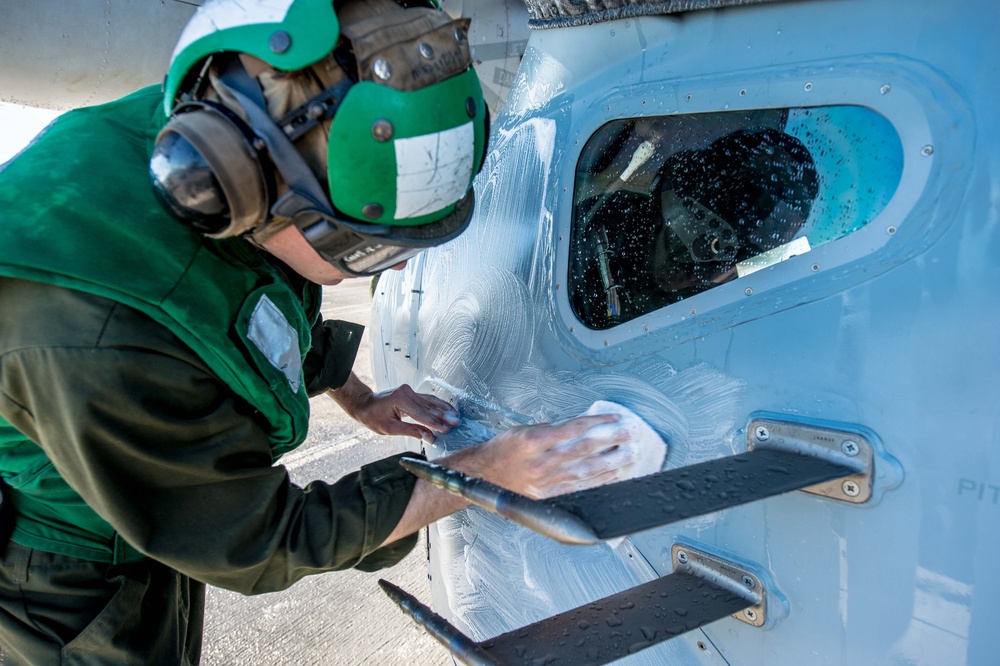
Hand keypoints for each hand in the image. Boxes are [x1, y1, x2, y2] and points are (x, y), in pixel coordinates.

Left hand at [328, 375, 458, 441]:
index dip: (435, 423)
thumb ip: (411, 431)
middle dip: (443, 416)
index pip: (421, 414)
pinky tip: (447, 409)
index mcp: (400, 400)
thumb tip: (429, 436)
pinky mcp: (412, 392)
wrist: (365, 403)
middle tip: (456, 423)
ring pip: (431, 401)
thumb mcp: (390, 428)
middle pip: (429, 406)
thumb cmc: (373, 416)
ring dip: (444, 409)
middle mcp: (406, 392)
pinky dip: (438, 405)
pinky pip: (428, 399)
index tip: (446, 429)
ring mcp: (409, 391)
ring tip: (455, 416)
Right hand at [443, 414, 629, 498]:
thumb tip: (580, 428)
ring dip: (610, 462)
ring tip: (629, 455)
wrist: (484, 474)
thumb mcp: (525, 430)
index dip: (597, 423)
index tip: (614, 419)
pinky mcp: (547, 496)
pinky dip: (597, 482)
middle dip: (610, 441)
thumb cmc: (503, 449)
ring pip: (584, 471)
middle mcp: (540, 462)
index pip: (573, 429)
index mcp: (533, 441)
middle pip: (583, 450)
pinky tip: (612, 476)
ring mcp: (544, 482)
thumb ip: (552, 430)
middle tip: (630, 435)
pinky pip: (577, 488)